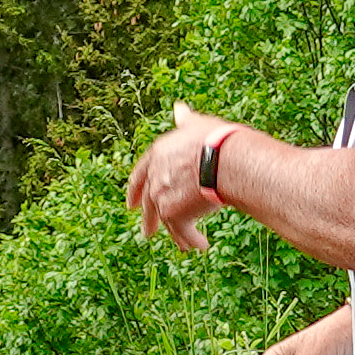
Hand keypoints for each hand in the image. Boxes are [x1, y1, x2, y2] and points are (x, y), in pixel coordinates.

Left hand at [129, 108, 238, 246]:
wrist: (223, 159)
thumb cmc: (216, 139)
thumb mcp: (197, 125)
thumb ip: (186, 121)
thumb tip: (179, 108)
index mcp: (158, 154)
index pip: (140, 174)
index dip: (135, 190)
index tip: (131, 203)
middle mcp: (155, 176)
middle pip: (148, 202)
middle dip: (149, 219)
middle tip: (147, 232)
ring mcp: (162, 196)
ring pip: (167, 221)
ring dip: (177, 234)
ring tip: (183, 246)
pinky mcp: (174, 214)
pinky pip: (183, 232)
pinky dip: (193, 240)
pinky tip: (201, 246)